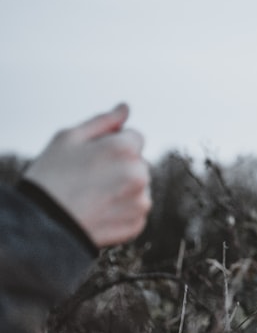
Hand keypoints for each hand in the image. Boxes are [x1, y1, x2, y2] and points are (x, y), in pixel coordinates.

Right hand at [24, 104, 150, 247]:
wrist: (40, 224)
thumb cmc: (50, 176)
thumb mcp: (68, 138)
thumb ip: (104, 121)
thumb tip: (125, 108)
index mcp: (125, 148)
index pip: (134, 137)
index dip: (112, 145)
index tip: (92, 157)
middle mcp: (140, 173)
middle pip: (137, 161)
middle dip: (120, 165)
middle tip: (88, 179)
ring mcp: (141, 200)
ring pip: (138, 186)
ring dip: (123, 187)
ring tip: (92, 196)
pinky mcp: (137, 223)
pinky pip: (135, 209)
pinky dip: (121, 209)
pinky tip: (98, 210)